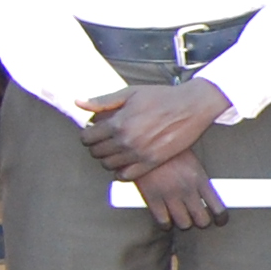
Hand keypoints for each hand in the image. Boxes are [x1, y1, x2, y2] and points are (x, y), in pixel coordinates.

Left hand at [79, 80, 224, 178]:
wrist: (192, 107)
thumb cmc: (162, 97)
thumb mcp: (131, 93)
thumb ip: (103, 101)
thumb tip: (78, 103)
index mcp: (118, 123)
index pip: (87, 138)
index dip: (87, 135)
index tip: (94, 132)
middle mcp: (126, 141)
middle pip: (96, 153)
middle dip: (96, 146)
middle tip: (104, 140)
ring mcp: (139, 154)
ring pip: (108, 165)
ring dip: (108, 158)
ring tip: (116, 149)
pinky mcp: (152, 162)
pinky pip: (126, 176)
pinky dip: (120, 172)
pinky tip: (125, 162)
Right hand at [133, 151, 226, 231]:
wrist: (143, 142)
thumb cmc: (168, 148)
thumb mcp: (190, 159)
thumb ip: (198, 178)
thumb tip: (206, 194)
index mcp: (200, 178)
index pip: (218, 208)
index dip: (220, 218)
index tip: (219, 220)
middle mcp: (187, 189)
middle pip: (202, 221)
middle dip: (201, 221)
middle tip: (197, 216)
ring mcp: (170, 196)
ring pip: (184, 225)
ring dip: (183, 222)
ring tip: (181, 216)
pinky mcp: (152, 199)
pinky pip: (164, 223)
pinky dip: (166, 224)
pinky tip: (165, 217)